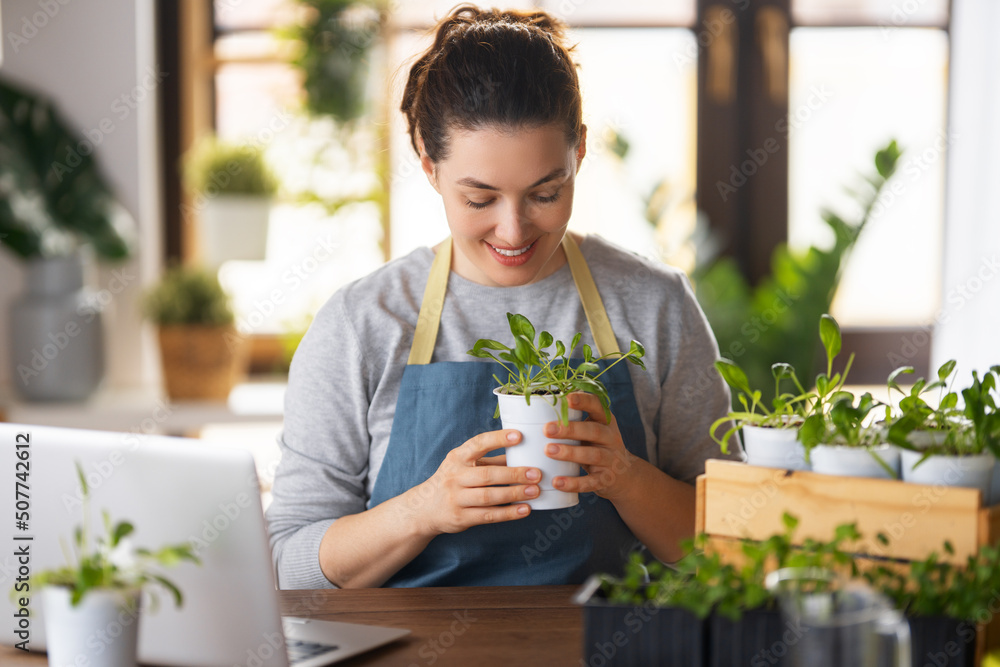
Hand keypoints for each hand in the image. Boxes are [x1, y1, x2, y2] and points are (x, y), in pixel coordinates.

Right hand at [410, 429, 540, 535]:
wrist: (424, 509)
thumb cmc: (452, 481)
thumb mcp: (464, 465)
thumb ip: (490, 460)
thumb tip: (522, 452)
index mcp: (457, 458)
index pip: (478, 444)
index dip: (498, 439)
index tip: (519, 436)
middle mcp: (454, 477)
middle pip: (487, 475)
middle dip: (514, 474)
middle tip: (536, 473)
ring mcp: (456, 499)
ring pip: (488, 497)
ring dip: (514, 493)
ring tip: (535, 491)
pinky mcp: (461, 518)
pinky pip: (488, 515)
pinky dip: (508, 513)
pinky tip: (525, 509)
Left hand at [544, 392, 637, 500]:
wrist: (624, 476)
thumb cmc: (597, 446)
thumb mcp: (592, 430)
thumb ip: (574, 420)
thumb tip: (537, 408)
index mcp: (605, 421)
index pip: (597, 406)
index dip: (583, 400)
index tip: (566, 398)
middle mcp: (611, 438)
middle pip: (593, 431)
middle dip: (570, 429)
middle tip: (546, 429)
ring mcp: (611, 459)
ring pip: (592, 455)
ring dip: (570, 453)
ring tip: (548, 450)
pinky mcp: (606, 480)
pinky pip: (590, 482)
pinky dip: (574, 483)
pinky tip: (557, 482)